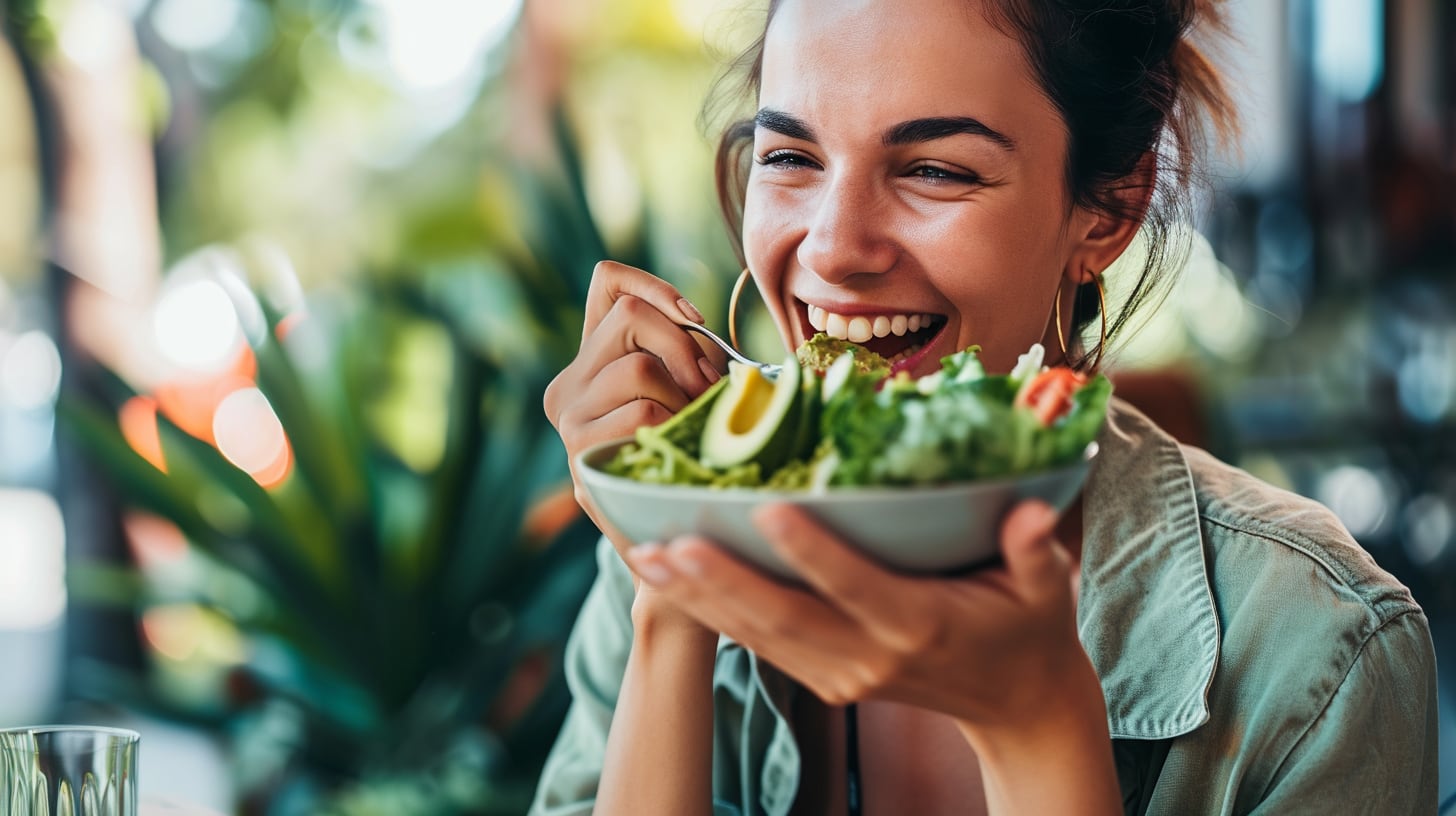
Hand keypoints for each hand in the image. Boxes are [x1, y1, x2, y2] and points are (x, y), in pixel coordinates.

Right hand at [543, 261, 723, 566]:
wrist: (667, 542)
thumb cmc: (689, 460)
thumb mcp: (688, 394)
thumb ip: (685, 354)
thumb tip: (701, 326)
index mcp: (593, 359)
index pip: (609, 281)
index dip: (655, 286)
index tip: (693, 319)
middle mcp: (568, 384)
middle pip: (630, 316)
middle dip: (685, 346)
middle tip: (708, 387)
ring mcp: (569, 420)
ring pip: (637, 368)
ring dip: (683, 396)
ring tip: (694, 426)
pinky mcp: (580, 455)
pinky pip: (642, 414)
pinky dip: (676, 427)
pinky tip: (680, 450)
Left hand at [624, 500, 1094, 730]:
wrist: (1018, 705)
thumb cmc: (1030, 626)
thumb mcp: (1047, 588)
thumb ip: (1037, 550)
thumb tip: (1036, 511)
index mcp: (921, 623)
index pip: (858, 587)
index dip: (814, 552)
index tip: (767, 509)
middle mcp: (872, 655)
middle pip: (787, 617)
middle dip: (723, 581)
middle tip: (668, 542)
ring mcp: (842, 674)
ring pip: (759, 636)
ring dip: (700, 599)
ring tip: (645, 557)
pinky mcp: (826, 680)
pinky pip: (760, 646)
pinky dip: (711, 616)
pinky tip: (669, 583)